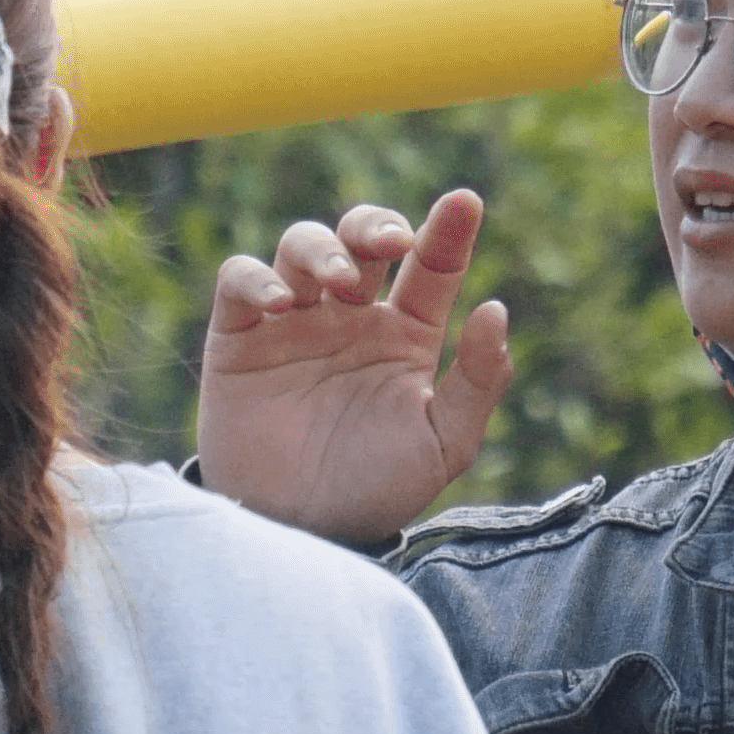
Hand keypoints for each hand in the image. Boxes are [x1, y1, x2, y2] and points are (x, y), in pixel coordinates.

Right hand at [197, 190, 513, 543]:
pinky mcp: (239, 336)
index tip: (466, 202)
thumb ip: (477, 380)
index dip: (450, 230)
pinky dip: (258, 277)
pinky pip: (241, 280)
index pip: (431, 266)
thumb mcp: (444, 443)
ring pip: (303, 245)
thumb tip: (494, 308)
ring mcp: (294, 322)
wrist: (301, 530)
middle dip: (375, 224)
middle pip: (362, 237)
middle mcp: (350, 318)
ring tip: (339, 283)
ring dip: (323, 248)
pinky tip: (282, 303)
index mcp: (406, 335)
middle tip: (390, 243)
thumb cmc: (377, 489)